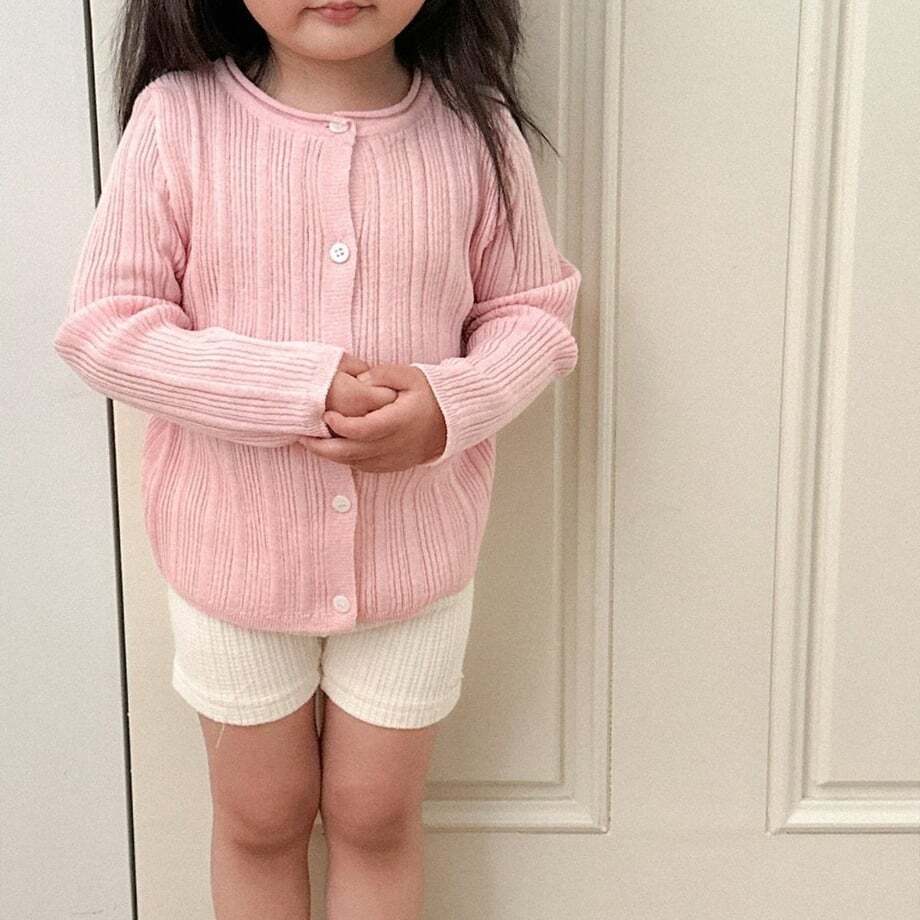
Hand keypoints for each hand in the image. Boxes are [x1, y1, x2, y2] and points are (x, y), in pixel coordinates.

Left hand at [299, 364, 446, 471]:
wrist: (452, 422)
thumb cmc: (430, 395)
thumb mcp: (410, 375)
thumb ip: (384, 374)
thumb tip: (360, 378)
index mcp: (399, 421)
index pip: (362, 430)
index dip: (340, 425)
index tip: (326, 414)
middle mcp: (395, 444)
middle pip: (352, 453)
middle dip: (323, 447)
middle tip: (303, 437)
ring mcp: (394, 459)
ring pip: (355, 463)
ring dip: (332, 455)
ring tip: (311, 443)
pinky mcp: (393, 466)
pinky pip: (364, 467)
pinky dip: (346, 460)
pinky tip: (334, 449)